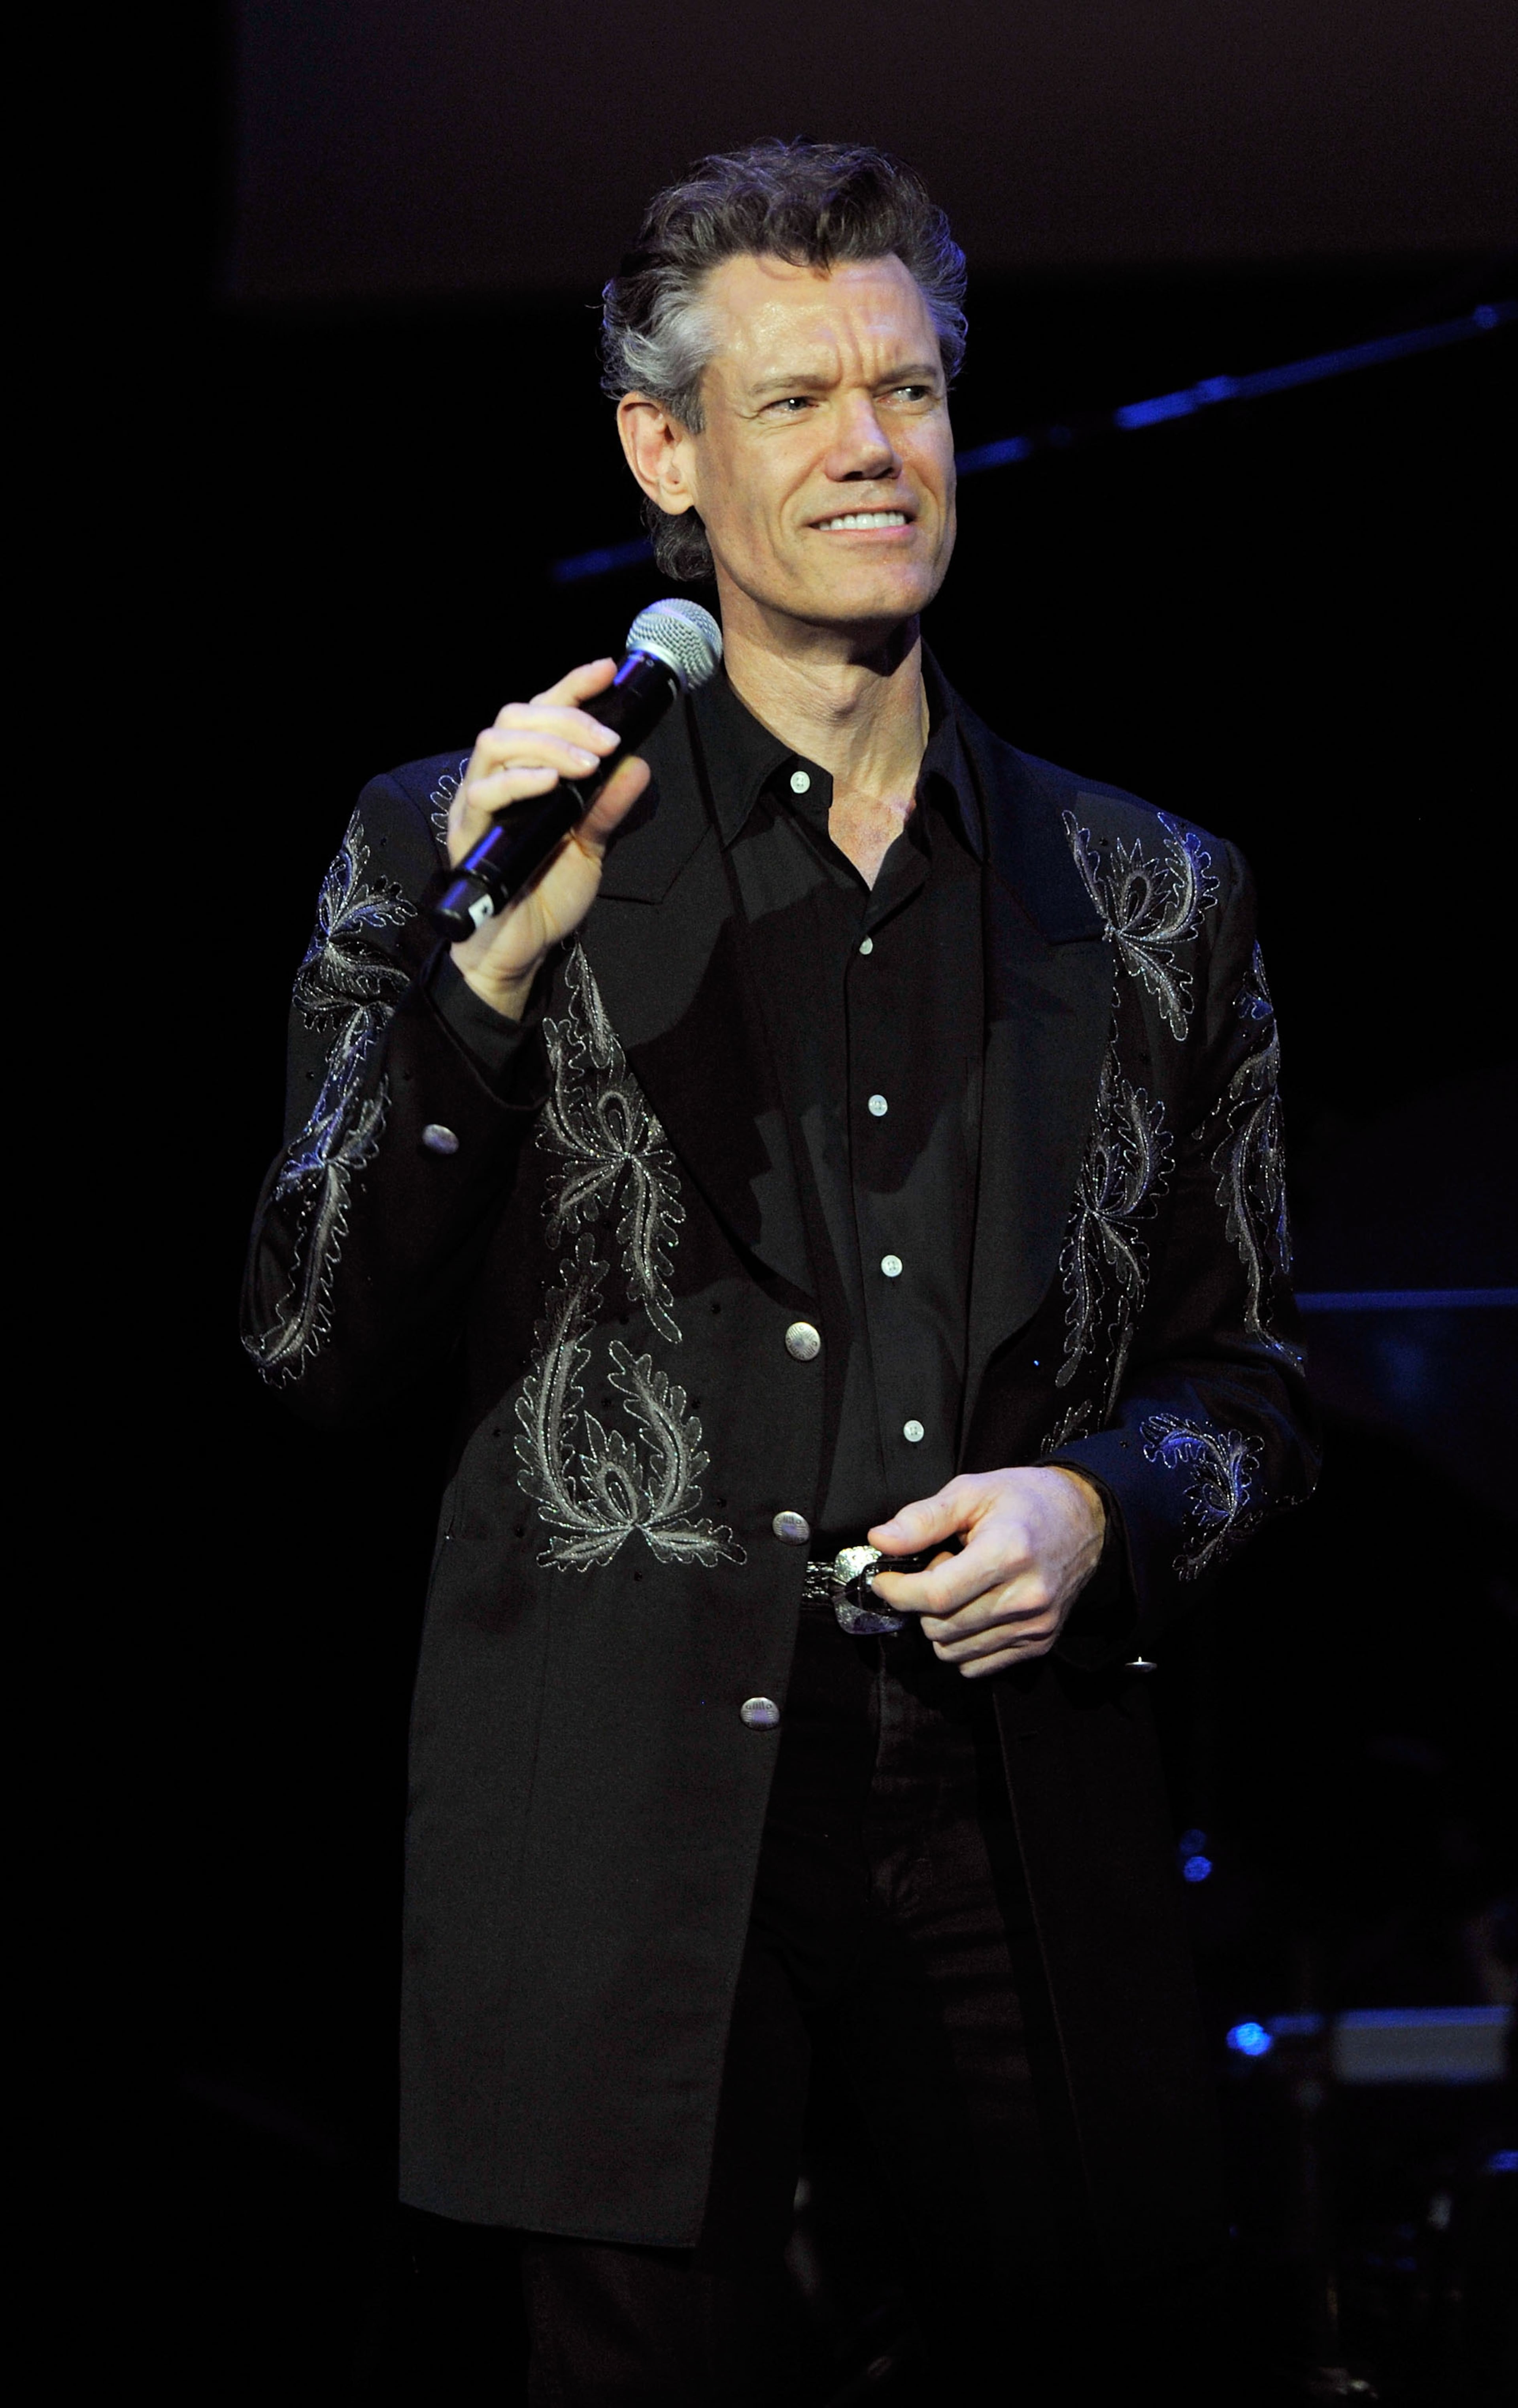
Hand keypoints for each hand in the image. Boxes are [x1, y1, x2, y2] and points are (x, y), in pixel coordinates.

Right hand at [446, 660, 651, 1017]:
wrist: (521, 946)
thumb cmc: (548, 892)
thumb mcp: (591, 845)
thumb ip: (610, 806)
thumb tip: (639, 766)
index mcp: (526, 773)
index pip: (541, 711)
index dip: (571, 686)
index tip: (608, 670)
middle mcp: (496, 778)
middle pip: (516, 716)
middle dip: (566, 716)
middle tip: (608, 739)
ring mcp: (478, 803)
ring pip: (496, 743)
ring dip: (547, 743)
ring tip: (587, 762)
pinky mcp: (469, 832)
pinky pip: (486, 792)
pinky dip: (521, 779)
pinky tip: (552, 782)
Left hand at [866, 1468, 1106, 1678]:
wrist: (1085, 1519)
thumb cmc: (1025, 1501)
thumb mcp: (971, 1491)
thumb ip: (923, 1519)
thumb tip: (880, 1540)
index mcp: (1008, 1552)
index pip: (936, 1594)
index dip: (898, 1591)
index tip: (885, 1579)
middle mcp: (1026, 1596)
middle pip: (941, 1626)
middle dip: (921, 1602)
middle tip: (940, 1569)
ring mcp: (1036, 1624)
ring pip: (954, 1651)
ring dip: (940, 1624)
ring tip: (963, 1587)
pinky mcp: (1041, 1642)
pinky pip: (978, 1665)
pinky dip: (962, 1644)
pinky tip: (975, 1609)